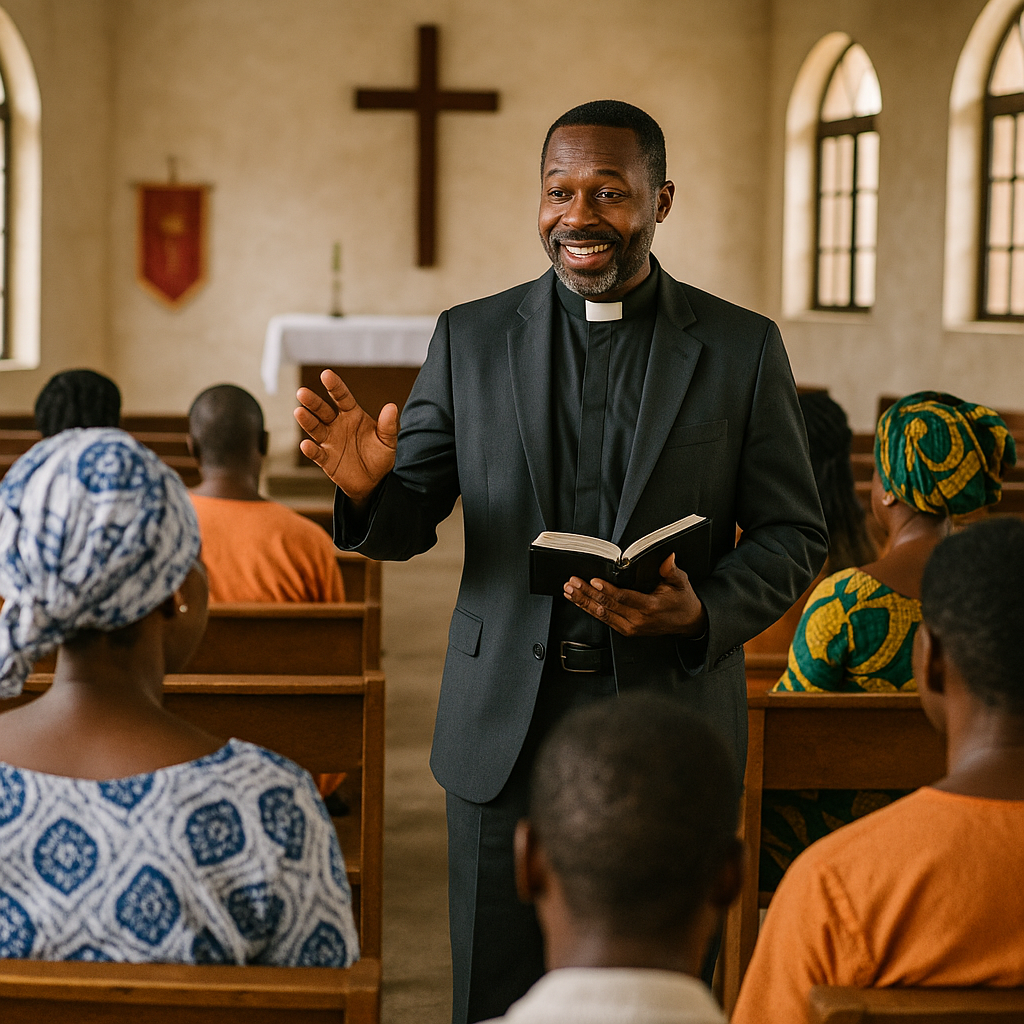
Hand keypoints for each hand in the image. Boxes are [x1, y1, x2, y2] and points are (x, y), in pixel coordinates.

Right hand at [294, 369, 398, 504]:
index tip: (326, 374)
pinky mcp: (326, 459)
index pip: (342, 397)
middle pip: (323, 410)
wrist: (374, 481)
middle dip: (313, 402)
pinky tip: (306, 445)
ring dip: (307, 421)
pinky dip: (311, 450)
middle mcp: (338, 425)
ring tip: (299, 412)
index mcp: (352, 415)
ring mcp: (330, 441)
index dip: (334, 386)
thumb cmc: (380, 456)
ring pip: (315, 428)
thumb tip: (392, 407)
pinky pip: (317, 453)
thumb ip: (388, 426)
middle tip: (302, 392)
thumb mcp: (388, 441)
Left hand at [563, 554, 706, 637]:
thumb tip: (668, 557)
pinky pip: (605, 620)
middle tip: (573, 582)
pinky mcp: (627, 630)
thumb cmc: (682, 601)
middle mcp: (638, 620)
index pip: (624, 598)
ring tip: (570, 590)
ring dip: (583, 602)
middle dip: (587, 593)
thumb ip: (671, 570)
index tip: (593, 581)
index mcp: (650, 606)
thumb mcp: (681, 583)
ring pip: (602, 615)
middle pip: (607, 606)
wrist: (688, 623)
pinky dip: (589, 610)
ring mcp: (631, 627)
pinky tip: (578, 601)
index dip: (607, 590)